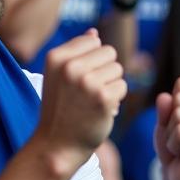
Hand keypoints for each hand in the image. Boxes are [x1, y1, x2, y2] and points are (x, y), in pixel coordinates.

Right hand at [34, 31, 126, 174]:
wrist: (57, 146)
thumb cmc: (60, 110)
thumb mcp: (59, 77)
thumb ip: (76, 53)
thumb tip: (94, 33)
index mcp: (56, 57)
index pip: (93, 41)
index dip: (93, 60)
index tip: (79, 79)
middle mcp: (70, 66)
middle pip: (109, 52)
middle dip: (104, 71)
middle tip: (88, 93)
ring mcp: (87, 82)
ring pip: (118, 69)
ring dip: (111, 85)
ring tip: (92, 101)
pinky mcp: (103, 97)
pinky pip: (122, 86)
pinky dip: (115, 99)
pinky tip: (100, 110)